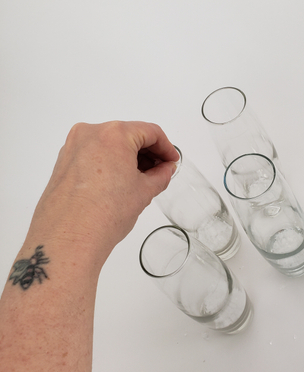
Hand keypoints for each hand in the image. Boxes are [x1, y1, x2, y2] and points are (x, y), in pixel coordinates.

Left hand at [25, 121, 178, 264]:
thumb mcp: (144, 192)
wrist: (69, 239)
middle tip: (160, 170)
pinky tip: (119, 183)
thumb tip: (165, 170)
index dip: (166, 146)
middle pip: (128, 135)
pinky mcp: (63, 162)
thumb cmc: (103, 214)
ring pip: (109, 144)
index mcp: (113, 134)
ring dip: (128, 158)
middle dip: (147, 152)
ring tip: (140, 180)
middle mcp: (90, 134)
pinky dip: (109, 163)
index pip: (150, 131)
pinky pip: (93, 154)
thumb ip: (160, 175)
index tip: (171, 160)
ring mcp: (73, 147)